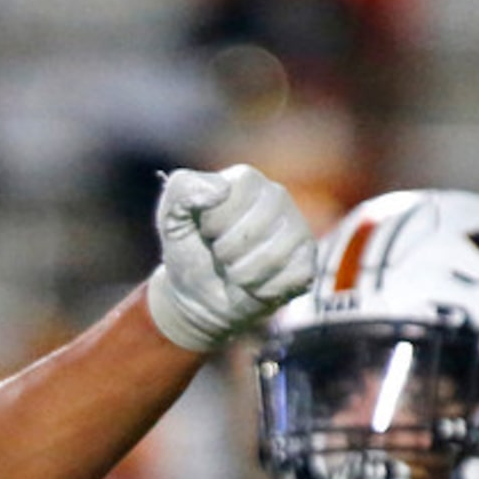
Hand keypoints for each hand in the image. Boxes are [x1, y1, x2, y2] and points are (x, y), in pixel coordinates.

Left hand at [145, 164, 316, 351]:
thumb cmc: (189, 252)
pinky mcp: (307, 261)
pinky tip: (256, 284)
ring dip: (241, 275)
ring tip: (235, 270)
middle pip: (251, 231)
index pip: (232, 196)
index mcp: (245, 181)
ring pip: (271, 256)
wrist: (199, 297)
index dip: (212, 224)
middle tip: (220, 255)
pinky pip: (288, 278)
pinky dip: (262, 290)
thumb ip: (181, 192)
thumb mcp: (171, 220)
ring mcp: (296, 228)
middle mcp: (276, 197)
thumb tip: (220, 189)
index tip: (206, 231)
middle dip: (225, 253)